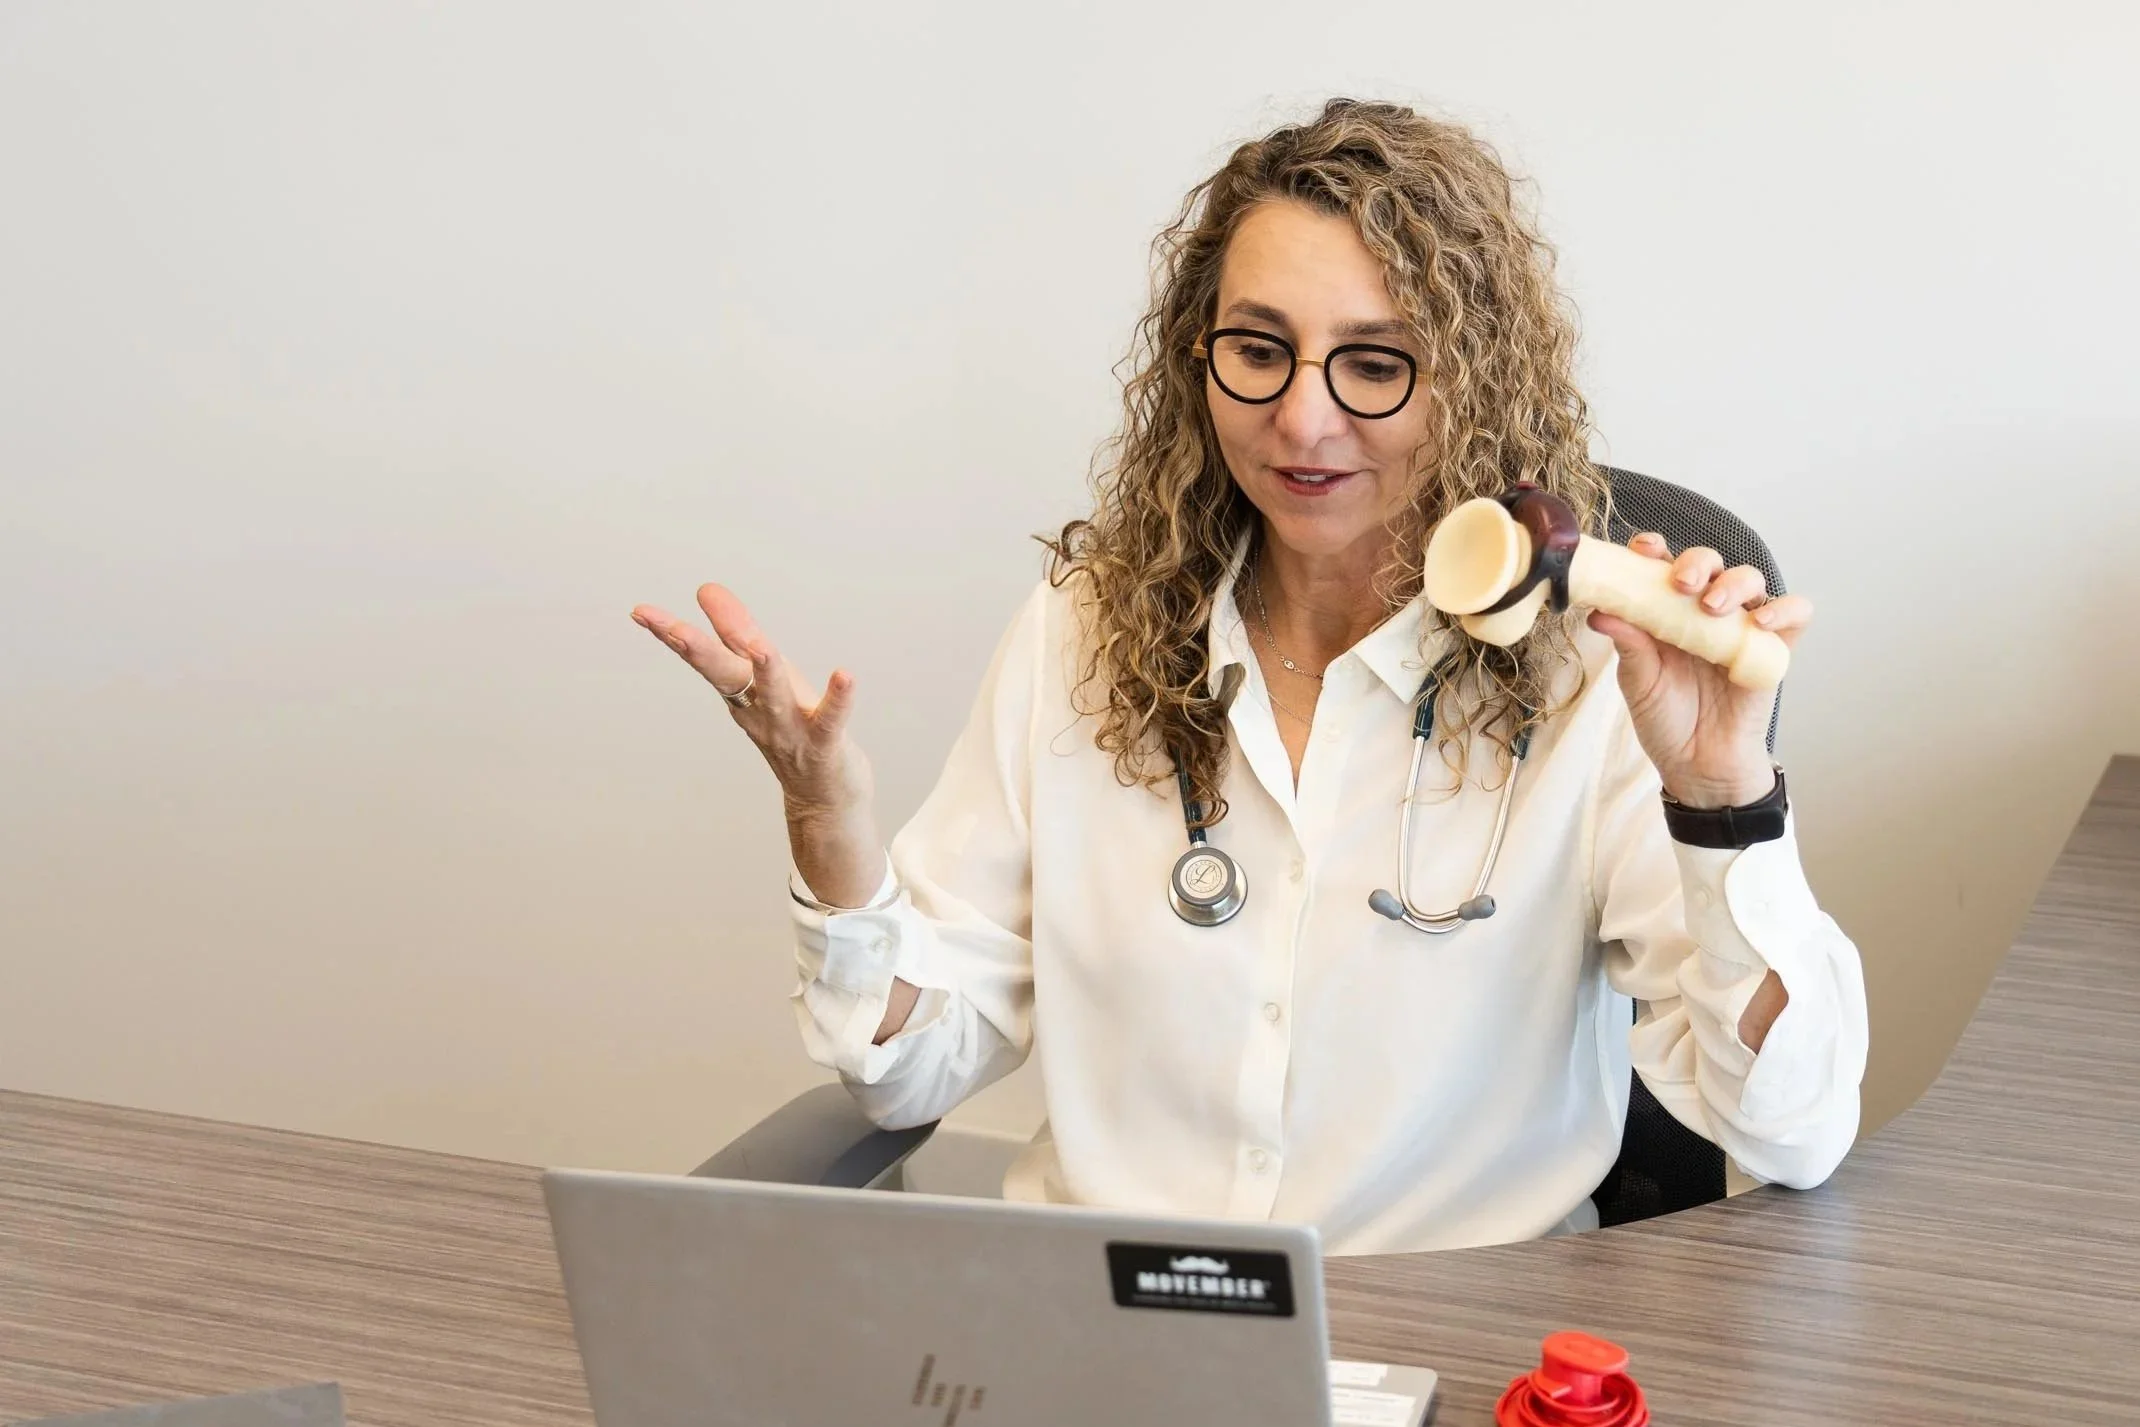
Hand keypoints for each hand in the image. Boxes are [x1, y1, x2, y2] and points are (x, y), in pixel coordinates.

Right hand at [631, 584, 872, 822]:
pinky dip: (838, 699)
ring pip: (774, 697)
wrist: (822, 800)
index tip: (641, 612)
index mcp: (741, 692)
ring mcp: (789, 731)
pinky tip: (845, 675)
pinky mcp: (825, 745)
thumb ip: (737, 633)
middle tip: (673, 628)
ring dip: (766, 671)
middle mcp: (758, 711)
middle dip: (698, 652)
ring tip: (759, 645)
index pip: (704, 658)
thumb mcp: (764, 675)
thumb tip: (707, 589)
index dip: (673, 634)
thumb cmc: (794, 728)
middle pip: (725, 677)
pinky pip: (831, 720)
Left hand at [1586, 534, 1811, 808]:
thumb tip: (1600, 611)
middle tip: (1682, 584)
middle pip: (1710, 563)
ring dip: (1733, 583)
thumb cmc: (1665, 719)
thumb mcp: (1639, 682)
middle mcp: (1705, 611)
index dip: (1655, 551)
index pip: (1665, 566)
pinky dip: (1783, 610)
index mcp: (1667, 611)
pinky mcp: (1773, 649)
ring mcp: (1741, 627)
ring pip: (1750, 579)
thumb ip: (1628, 645)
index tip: (1643, 550)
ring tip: (1713, 607)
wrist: (1697, 764)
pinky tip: (1760, 621)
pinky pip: (1793, 614)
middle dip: (1696, 563)